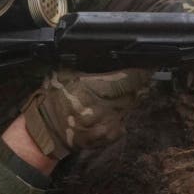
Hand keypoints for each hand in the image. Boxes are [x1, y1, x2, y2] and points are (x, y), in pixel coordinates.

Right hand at [21, 69, 151, 160]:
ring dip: (129, 99)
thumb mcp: (64, 73)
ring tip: (119, 93)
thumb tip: (110, 56)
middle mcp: (102, 108)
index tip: (147, 66)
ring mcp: (107, 124)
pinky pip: (123, 122)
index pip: (126, 79)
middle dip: (138, 85)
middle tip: (140, 78)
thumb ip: (87, 66)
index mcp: (90, 88)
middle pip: (133, 93)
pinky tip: (109, 110)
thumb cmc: (53, 100)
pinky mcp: (109, 137)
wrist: (46, 131)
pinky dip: (121, 115)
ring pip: (129, 107)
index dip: (140, 72)